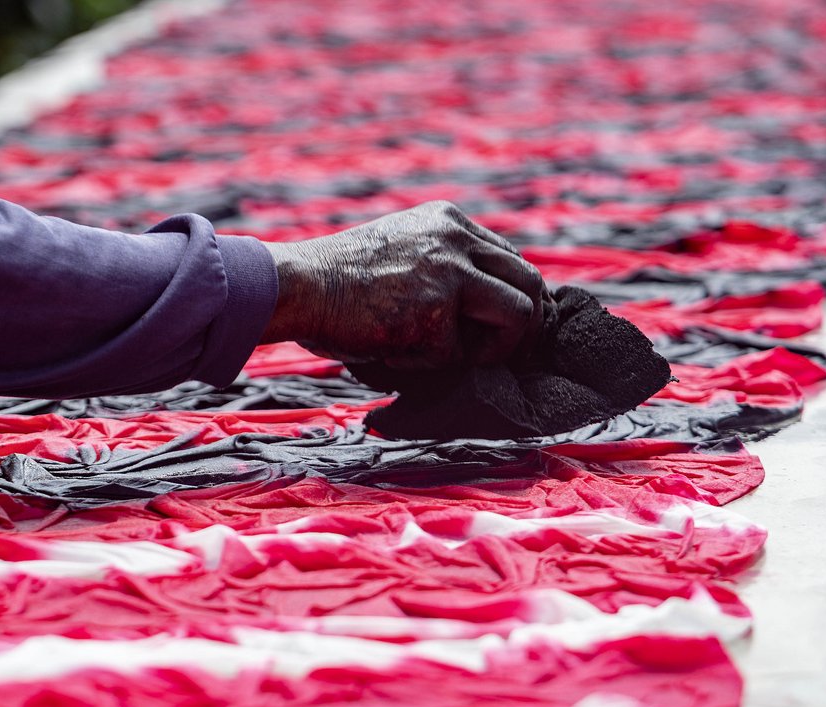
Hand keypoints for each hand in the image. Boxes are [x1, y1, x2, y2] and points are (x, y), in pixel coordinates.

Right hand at [260, 201, 545, 367]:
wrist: (296, 285)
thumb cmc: (334, 281)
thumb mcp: (399, 252)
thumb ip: (441, 266)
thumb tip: (484, 316)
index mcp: (447, 222)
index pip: (509, 259)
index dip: (515, 297)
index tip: (509, 329)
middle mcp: (456, 238)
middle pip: (529, 280)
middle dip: (529, 325)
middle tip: (516, 355)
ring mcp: (448, 271)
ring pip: (519, 313)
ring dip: (498, 348)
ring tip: (456, 359)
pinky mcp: (435, 309)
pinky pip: (459, 353)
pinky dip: (430, 364)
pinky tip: (394, 352)